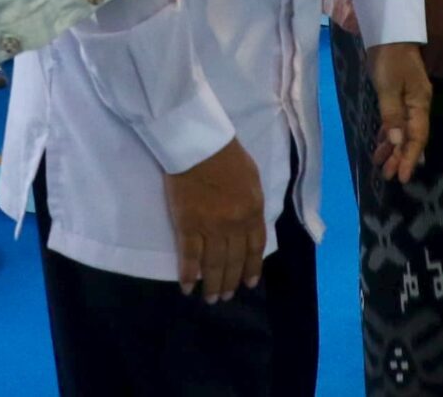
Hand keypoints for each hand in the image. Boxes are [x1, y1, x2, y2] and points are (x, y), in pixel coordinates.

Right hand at [163, 139, 266, 300]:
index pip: (255, 248)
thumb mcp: (252, 178)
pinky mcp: (187, 225)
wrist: (199, 143)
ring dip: (212, 284)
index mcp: (253, 211)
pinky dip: (188, 274)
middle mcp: (235, 224)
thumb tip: (249, 225)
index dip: (251, 268)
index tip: (248, 284)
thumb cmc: (226, 155)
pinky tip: (187, 287)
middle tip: (224, 297)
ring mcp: (210, 226)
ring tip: (210, 299)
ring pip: (213, 263)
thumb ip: (253, 204)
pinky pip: (189, 256)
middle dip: (230, 282)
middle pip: (233, 260)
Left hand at [366, 42, 431, 182]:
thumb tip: (397, 142)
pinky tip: (381, 143)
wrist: (389, 31)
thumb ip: (392, 116)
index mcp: (420, 103)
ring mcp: (409, 99)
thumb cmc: (388, 58)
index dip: (410, 158)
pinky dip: (389, 133)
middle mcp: (418, 104)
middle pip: (411, 137)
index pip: (417, 137)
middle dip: (400, 157)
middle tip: (387, 175)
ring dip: (392, 147)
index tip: (402, 177)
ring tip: (380, 164)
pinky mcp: (399, 94)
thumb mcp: (388, 87)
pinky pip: (396, 120)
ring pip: (403, 130)